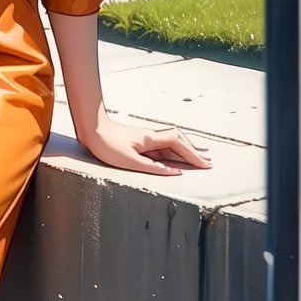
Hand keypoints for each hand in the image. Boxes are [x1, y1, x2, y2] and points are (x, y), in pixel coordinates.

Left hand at [79, 114, 213, 176]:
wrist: (91, 128)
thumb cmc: (106, 144)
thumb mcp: (129, 161)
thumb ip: (153, 168)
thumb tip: (175, 172)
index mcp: (151, 140)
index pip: (179, 145)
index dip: (194, 155)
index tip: (206, 165)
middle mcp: (152, 137)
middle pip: (180, 142)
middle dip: (195, 153)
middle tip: (210, 163)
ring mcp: (146, 139)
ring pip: (172, 144)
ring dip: (187, 151)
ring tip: (202, 157)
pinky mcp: (140, 142)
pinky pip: (163, 147)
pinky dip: (174, 152)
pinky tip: (177, 157)